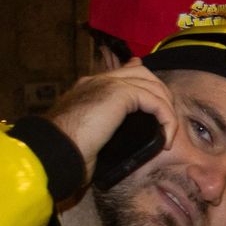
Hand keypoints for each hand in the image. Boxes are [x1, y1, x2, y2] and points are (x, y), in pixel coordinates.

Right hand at [45, 61, 176, 180]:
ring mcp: (107, 84)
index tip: (160, 103)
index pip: (124, 73)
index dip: (146, 84)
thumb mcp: (91, 138)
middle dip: (161, 95)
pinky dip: (166, 118)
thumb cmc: (69, 152)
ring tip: (169, 133)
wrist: (56, 149)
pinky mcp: (119, 94)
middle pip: (142, 73)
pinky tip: (166, 138)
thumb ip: (106, 130)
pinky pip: (155, 101)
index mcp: (89, 88)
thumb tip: (118, 141)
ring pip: (152, 85)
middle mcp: (98, 81)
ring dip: (167, 109)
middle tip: (168, 122)